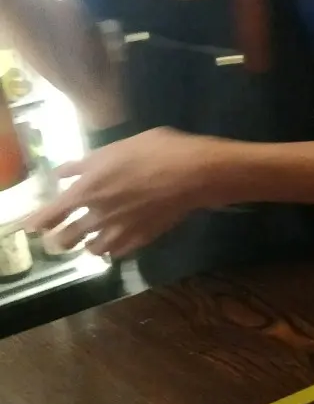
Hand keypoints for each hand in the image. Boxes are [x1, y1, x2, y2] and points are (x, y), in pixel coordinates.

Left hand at [29, 128, 226, 258]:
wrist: (192, 173)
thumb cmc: (154, 151)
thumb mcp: (114, 149)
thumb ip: (85, 163)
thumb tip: (64, 172)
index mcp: (88, 189)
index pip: (52, 213)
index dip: (38, 222)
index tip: (31, 228)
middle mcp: (100, 215)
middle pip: (68, 239)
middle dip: (61, 239)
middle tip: (61, 238)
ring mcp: (122, 231)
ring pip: (93, 250)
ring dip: (88, 246)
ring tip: (91, 241)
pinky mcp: (142, 240)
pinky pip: (119, 254)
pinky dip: (113, 250)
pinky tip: (116, 243)